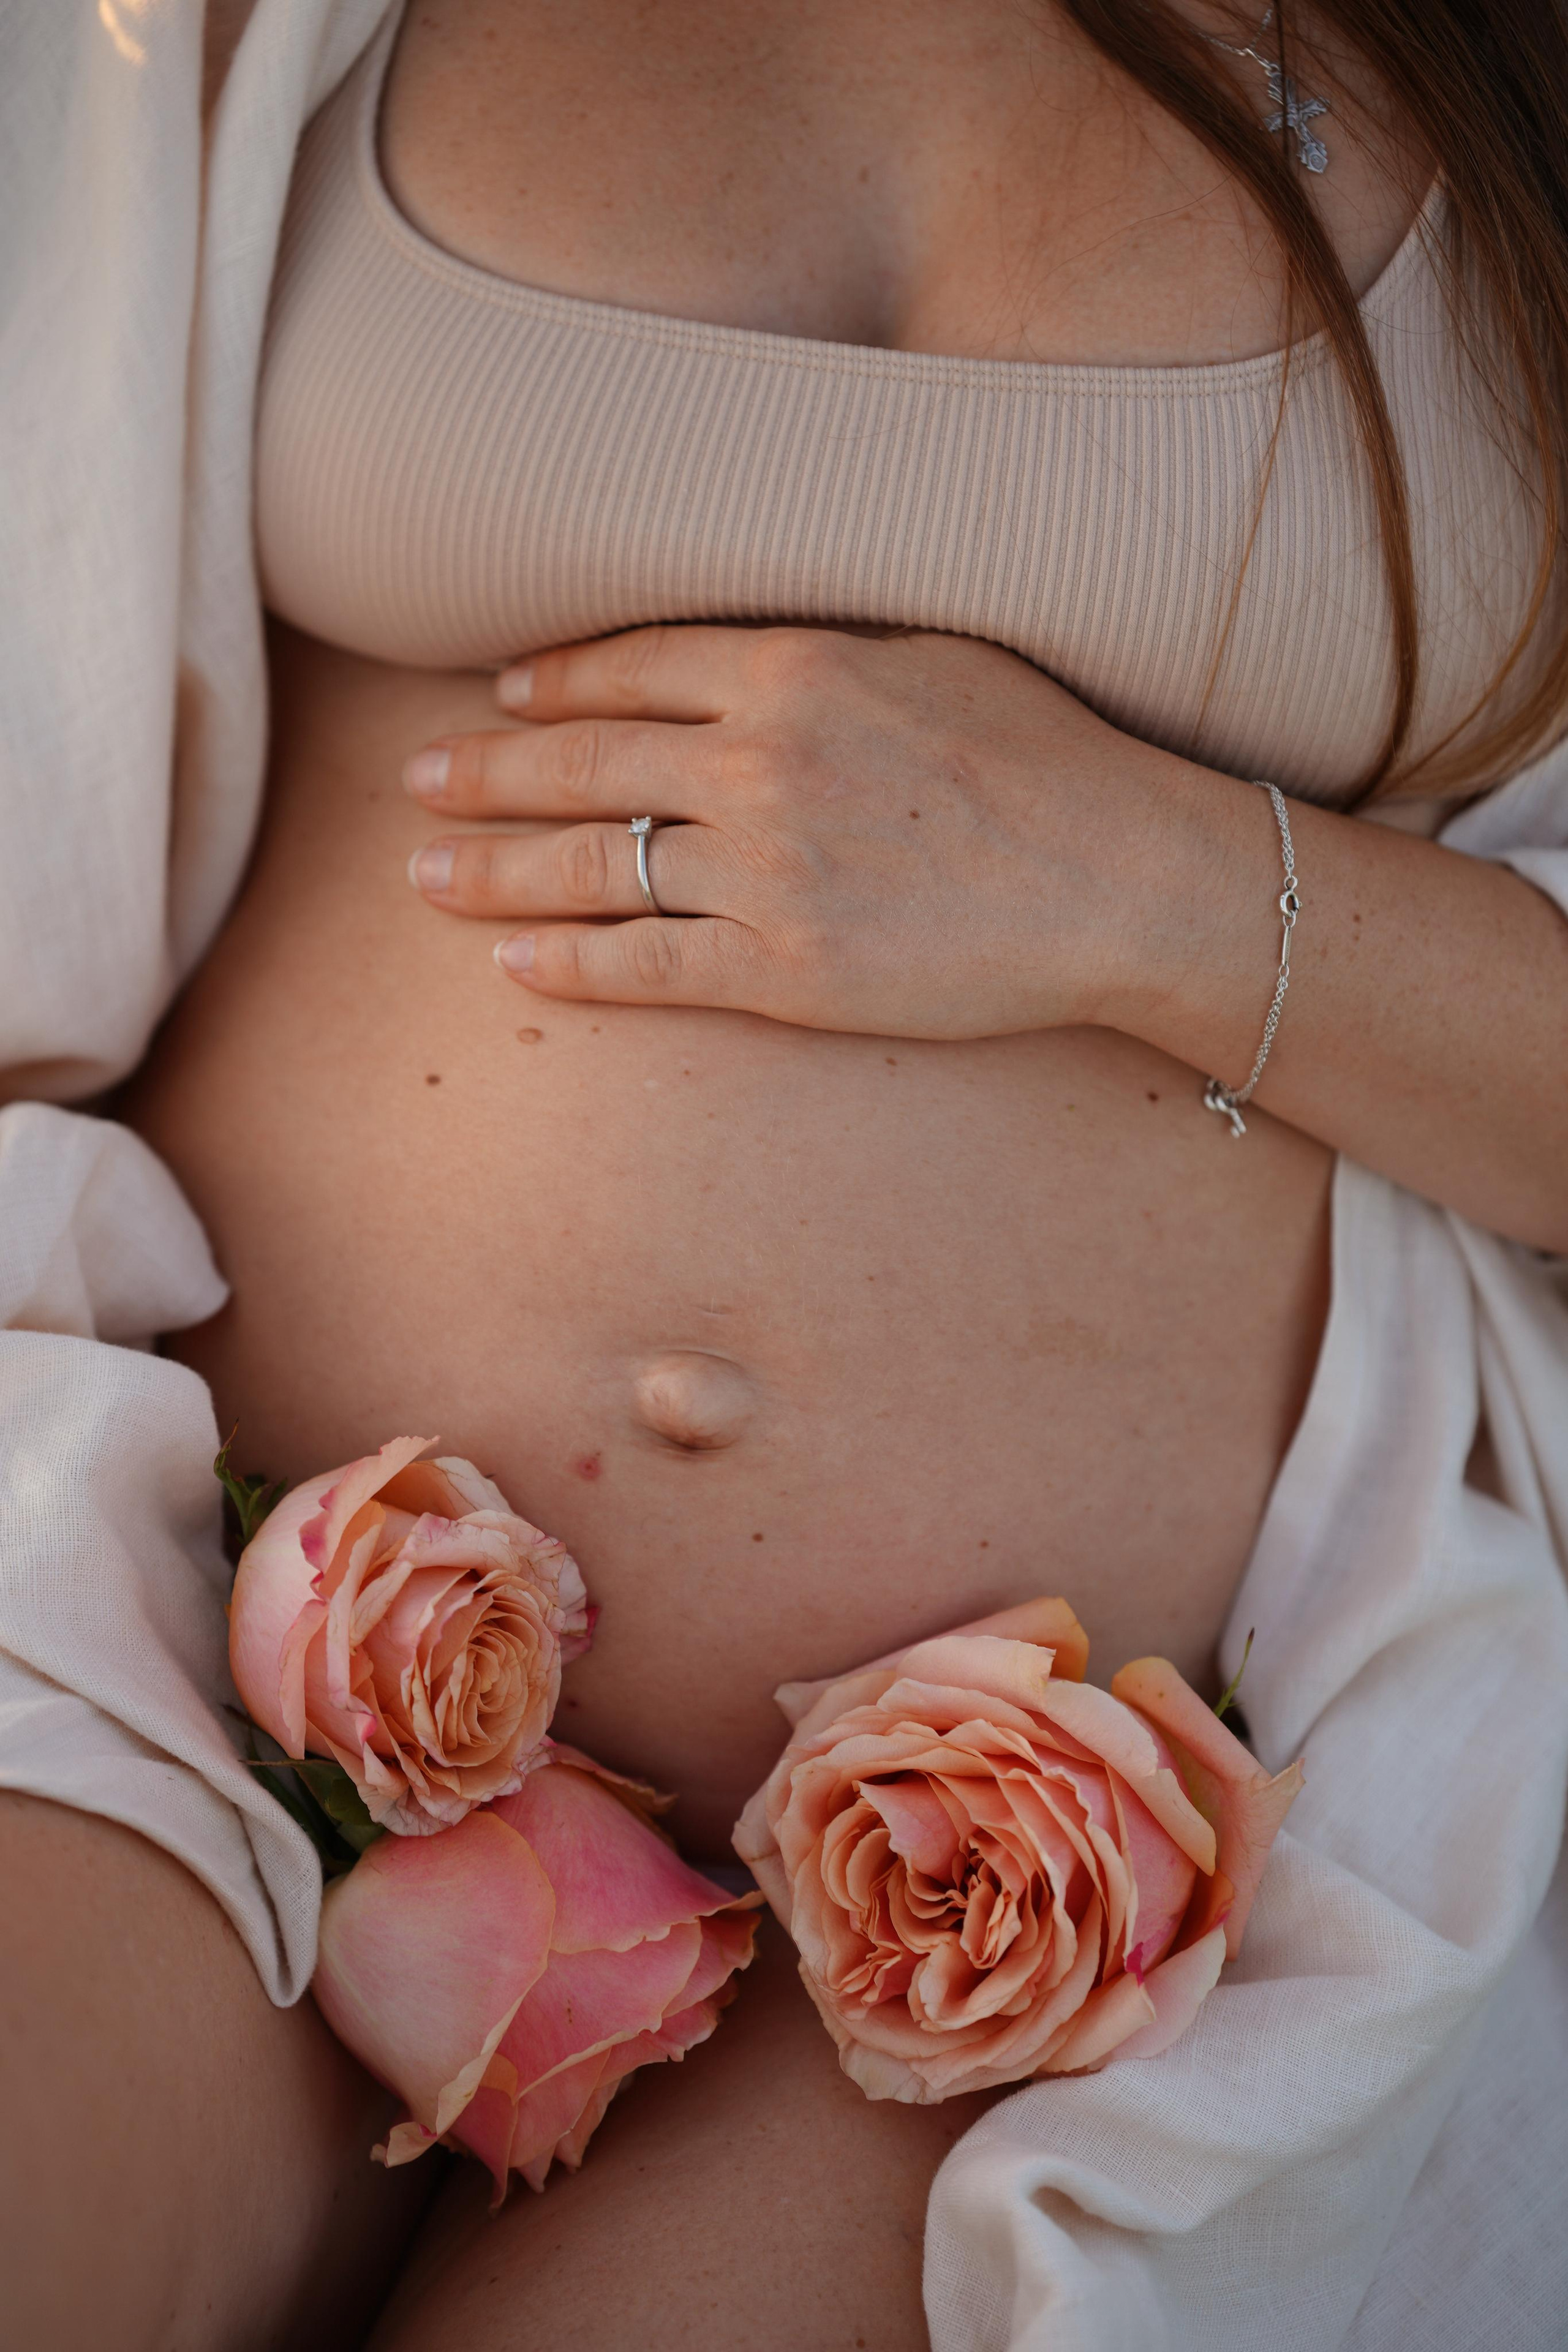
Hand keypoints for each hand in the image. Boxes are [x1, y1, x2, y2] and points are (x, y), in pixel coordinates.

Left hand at [402, 623, 1175, 1038]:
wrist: (1121, 878)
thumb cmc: (1048, 761)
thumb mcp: (935, 658)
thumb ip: (825, 654)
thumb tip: (749, 657)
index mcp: (795, 671)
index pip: (633, 669)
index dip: (553, 684)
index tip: (501, 696)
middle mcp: (759, 763)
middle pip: (583, 765)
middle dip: (486, 772)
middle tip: (419, 778)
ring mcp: (766, 872)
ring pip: (593, 868)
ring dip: (495, 870)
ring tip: (427, 875)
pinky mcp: (785, 972)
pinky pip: (647, 964)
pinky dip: (571, 966)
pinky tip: (513, 966)